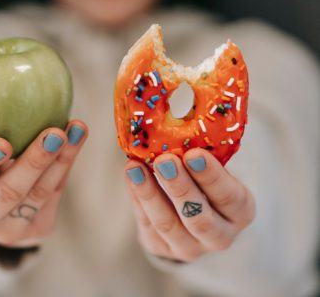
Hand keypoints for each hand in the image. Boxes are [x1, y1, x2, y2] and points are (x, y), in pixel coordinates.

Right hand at [0, 120, 87, 247]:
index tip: (2, 141)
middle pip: (8, 193)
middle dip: (34, 161)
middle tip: (54, 132)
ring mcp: (8, 233)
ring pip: (39, 195)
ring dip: (61, 159)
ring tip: (76, 129)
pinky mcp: (36, 232)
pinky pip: (55, 195)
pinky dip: (66, 165)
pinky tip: (76, 140)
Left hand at [124, 148, 255, 262]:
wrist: (192, 217)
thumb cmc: (205, 182)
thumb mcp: (213, 170)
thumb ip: (201, 155)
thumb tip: (176, 122)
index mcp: (240, 212)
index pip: (229, 197)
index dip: (212, 176)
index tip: (194, 153)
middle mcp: (220, 236)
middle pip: (199, 217)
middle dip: (180, 187)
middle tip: (164, 160)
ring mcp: (190, 248)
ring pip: (168, 224)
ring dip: (149, 193)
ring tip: (135, 167)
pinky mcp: (161, 249)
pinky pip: (147, 223)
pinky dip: (137, 197)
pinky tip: (131, 175)